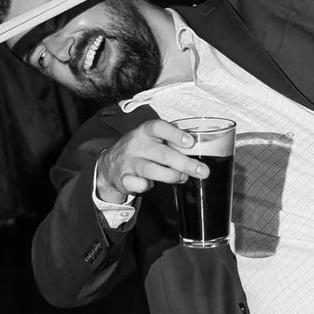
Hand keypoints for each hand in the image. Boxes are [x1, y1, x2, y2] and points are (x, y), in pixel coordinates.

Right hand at [94, 119, 210, 203]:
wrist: (110, 164)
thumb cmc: (140, 150)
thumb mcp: (152, 140)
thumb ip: (171, 144)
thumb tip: (199, 155)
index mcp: (144, 131)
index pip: (158, 127)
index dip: (174, 134)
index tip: (190, 142)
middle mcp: (136, 145)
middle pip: (162, 154)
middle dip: (185, 163)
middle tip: (203, 171)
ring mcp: (129, 162)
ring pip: (151, 170)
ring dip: (171, 176)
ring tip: (183, 178)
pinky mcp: (124, 178)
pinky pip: (138, 184)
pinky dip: (146, 186)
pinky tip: (151, 185)